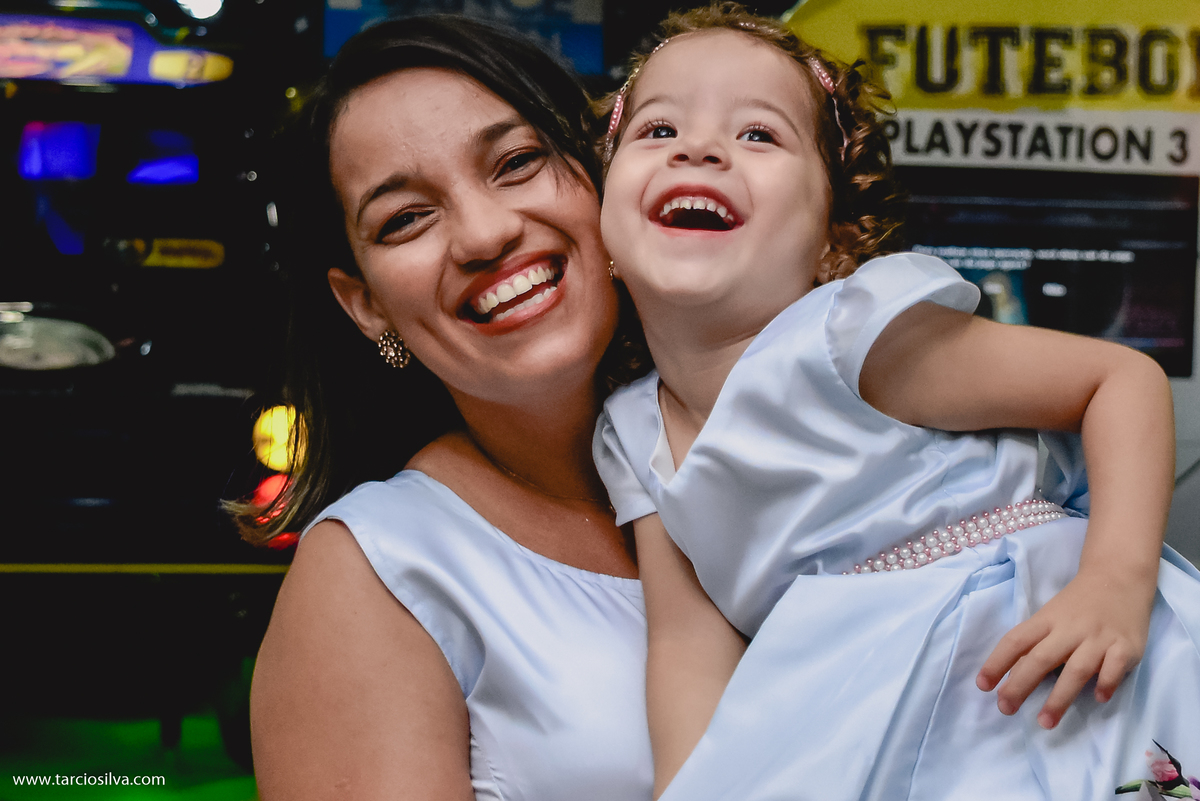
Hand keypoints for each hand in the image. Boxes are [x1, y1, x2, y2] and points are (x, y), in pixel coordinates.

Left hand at [975, 565, 1153, 728]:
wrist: (1119, 576)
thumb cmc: (1078, 604)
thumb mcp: (1051, 617)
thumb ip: (1036, 644)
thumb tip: (1012, 676)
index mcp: (1046, 620)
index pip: (1016, 641)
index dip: (997, 662)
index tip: (983, 685)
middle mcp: (1070, 629)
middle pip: (1041, 658)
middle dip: (1021, 685)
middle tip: (1006, 709)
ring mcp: (1098, 638)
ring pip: (1077, 669)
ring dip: (1060, 697)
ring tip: (1045, 721)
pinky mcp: (1126, 645)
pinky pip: (1115, 666)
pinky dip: (1107, 682)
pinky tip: (1099, 697)